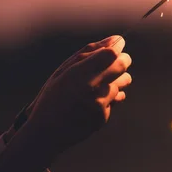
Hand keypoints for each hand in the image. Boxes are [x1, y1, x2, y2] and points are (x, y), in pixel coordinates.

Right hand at [3, 36, 128, 143]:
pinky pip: (116, 98)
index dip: (117, 46)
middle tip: (119, 59)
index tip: (117, 45)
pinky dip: (110, 95)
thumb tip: (115, 40)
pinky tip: (95, 99)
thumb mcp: (64, 70)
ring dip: (119, 77)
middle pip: (121, 65)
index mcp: (77, 74)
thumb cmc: (54, 95)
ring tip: (103, 80)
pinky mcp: (103, 117)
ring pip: (123, 82)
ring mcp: (98, 104)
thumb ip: (89, 53)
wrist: (47, 131)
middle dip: (123, 59)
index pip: (110, 54)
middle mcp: (90, 88)